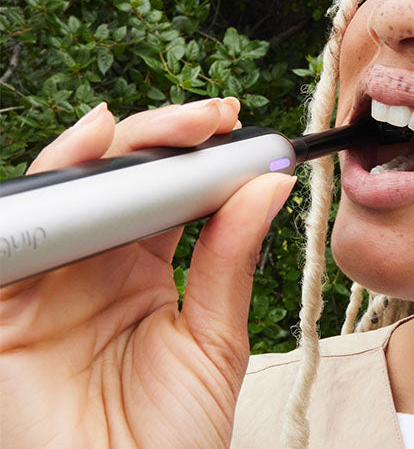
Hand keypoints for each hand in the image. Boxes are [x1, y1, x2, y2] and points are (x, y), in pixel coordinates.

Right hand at [0, 98, 294, 446]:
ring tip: (171, 129)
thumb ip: (231, 261)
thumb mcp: (214, 342)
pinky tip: (88, 153)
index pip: (169, 192)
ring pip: (73, 191)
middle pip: (123, 178)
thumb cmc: (169, 439)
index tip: (240, 129)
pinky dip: (52, 186)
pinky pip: (21, 234)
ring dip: (115, 148)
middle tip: (211, 118)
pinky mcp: (8, 310)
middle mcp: (96, 266)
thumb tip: (266, 187)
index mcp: (147, 270)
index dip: (200, 156)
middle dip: (165, 136)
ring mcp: (52, 283)